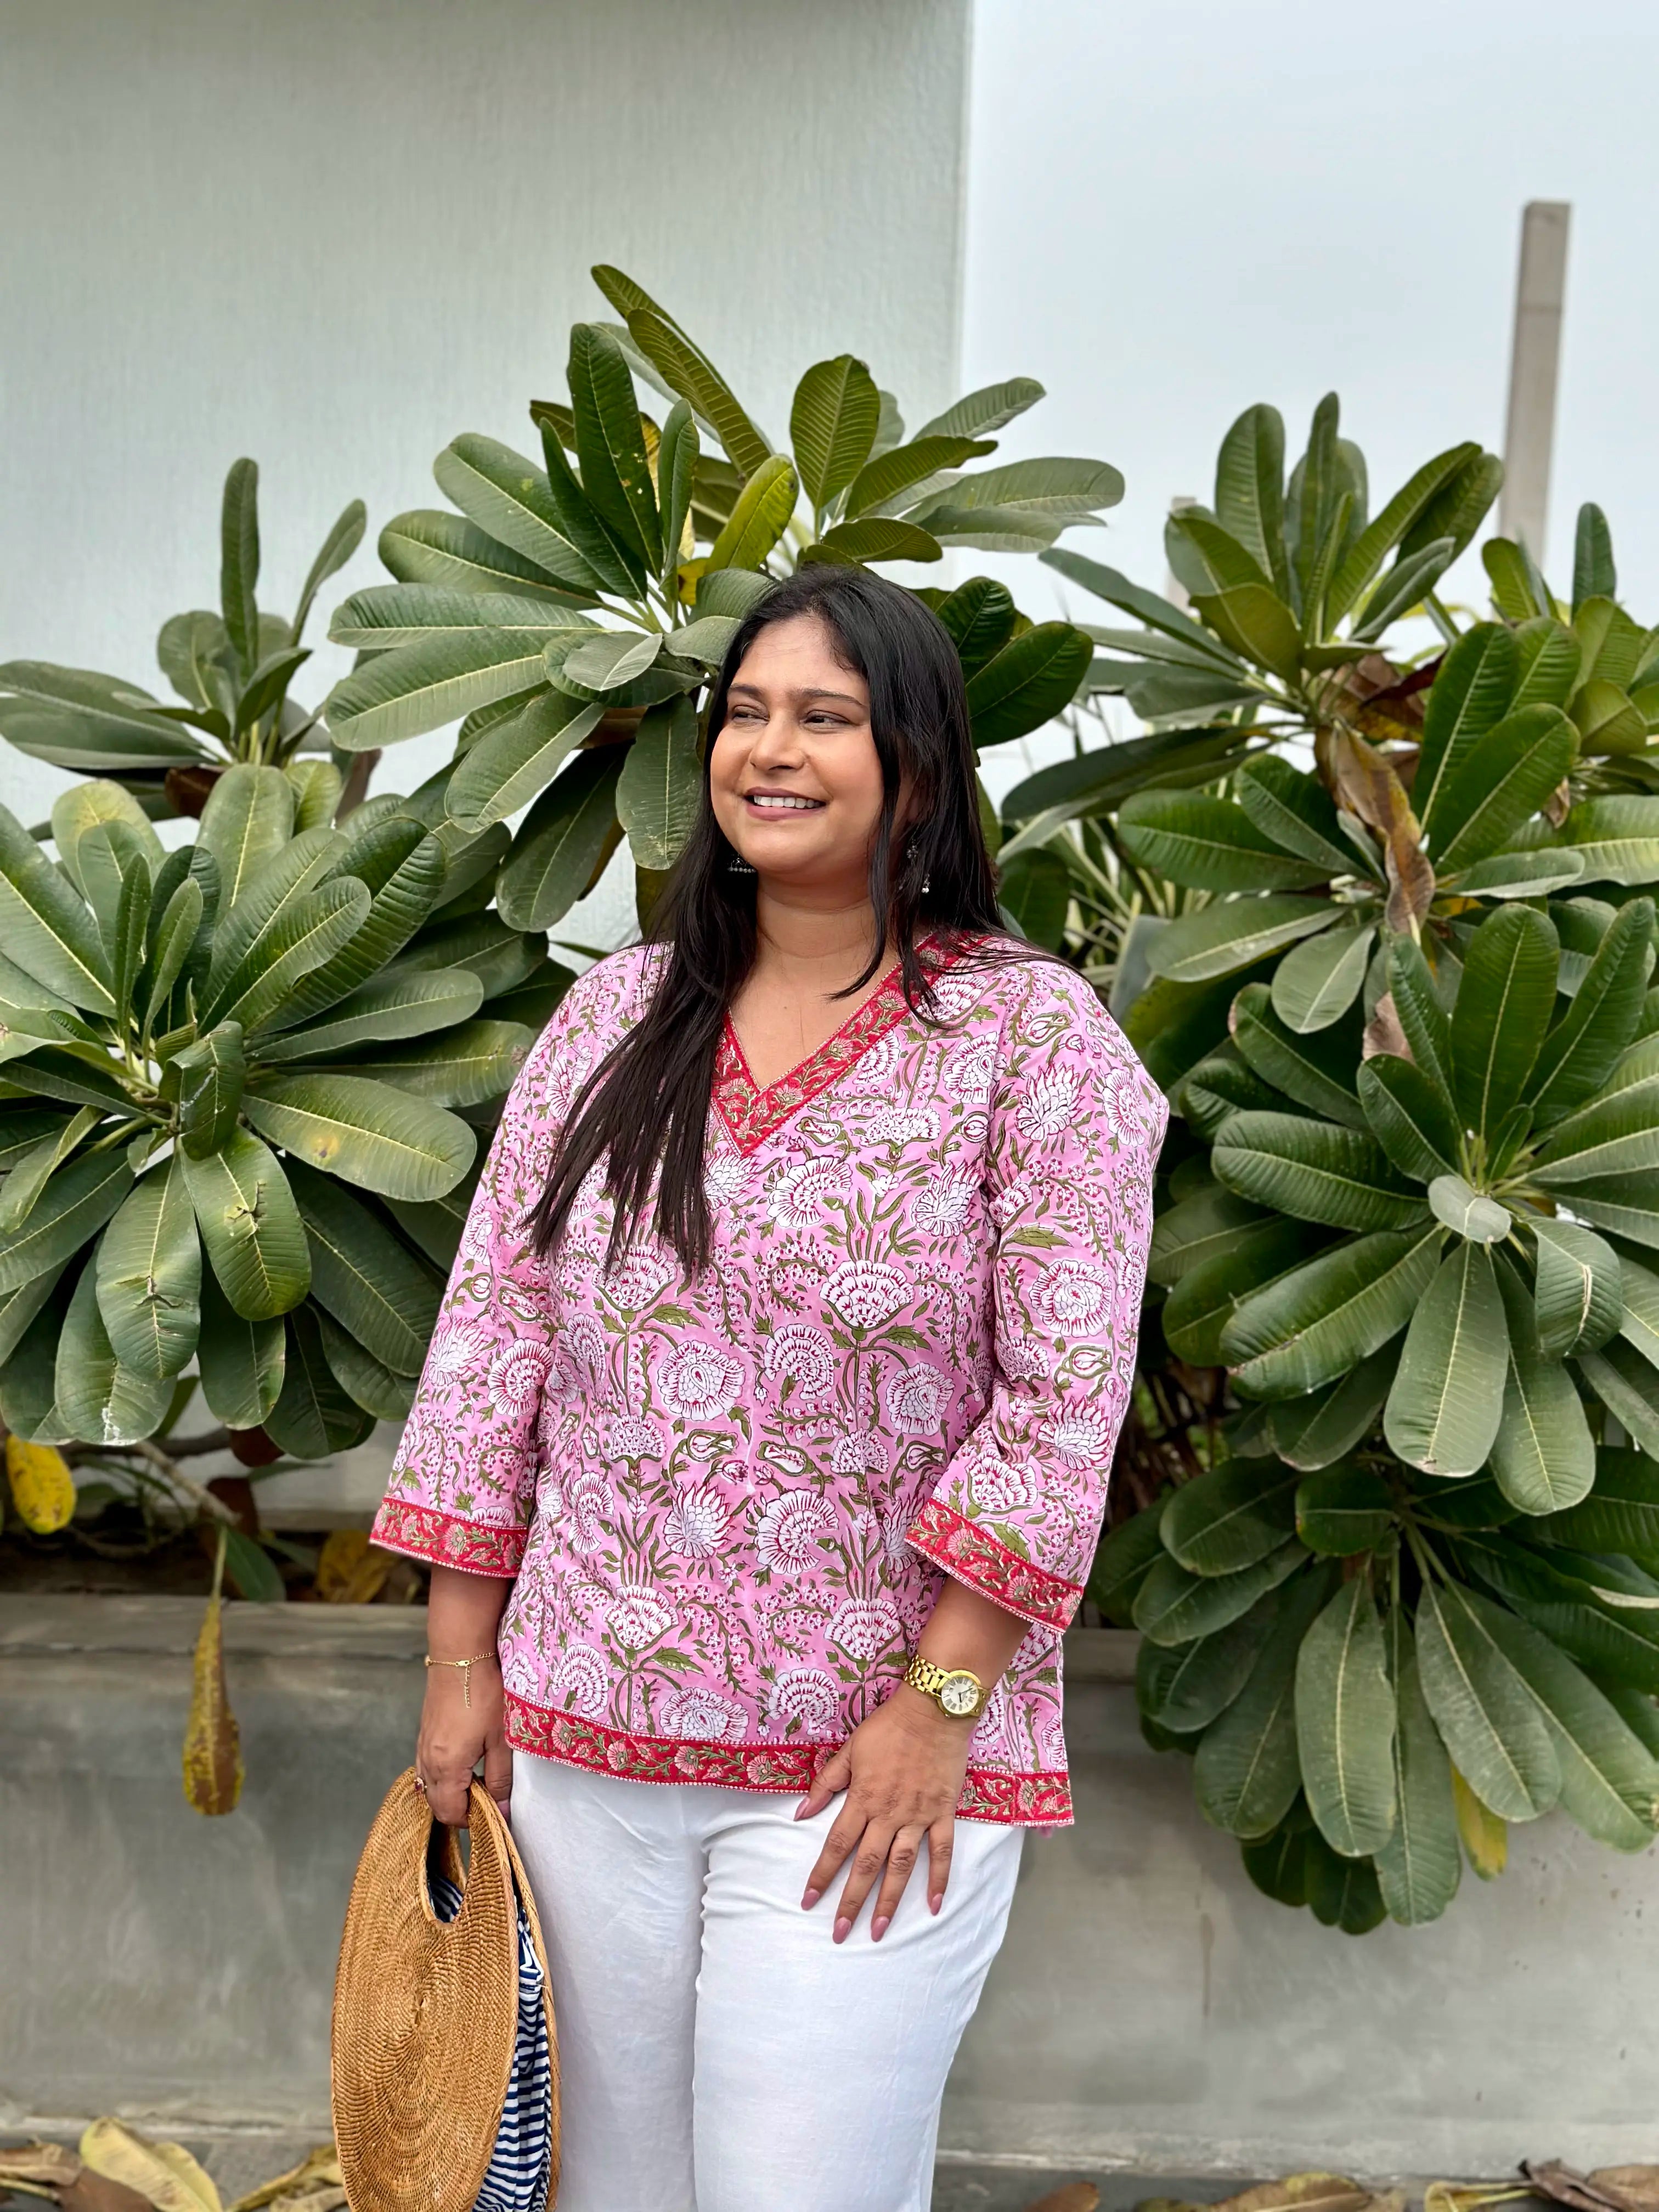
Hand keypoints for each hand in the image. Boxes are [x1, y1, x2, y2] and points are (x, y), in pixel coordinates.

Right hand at [416, 1657, 511, 1826]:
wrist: (460, 1655)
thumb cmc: (484, 1693)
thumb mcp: (501, 1738)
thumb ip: (501, 1777)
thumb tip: (503, 1809)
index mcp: (447, 1767)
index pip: (452, 1813)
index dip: (473, 1820)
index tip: (493, 1812)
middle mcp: (428, 1762)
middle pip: (437, 1805)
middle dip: (460, 1810)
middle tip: (487, 1798)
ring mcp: (422, 1747)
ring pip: (430, 1788)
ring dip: (450, 1793)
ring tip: (477, 1780)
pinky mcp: (423, 1735)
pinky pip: (426, 1769)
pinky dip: (442, 1777)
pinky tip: (463, 1764)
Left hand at [795, 1685, 971, 1941]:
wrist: (932, 1710)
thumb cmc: (888, 1727)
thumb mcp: (849, 1749)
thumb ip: (825, 1783)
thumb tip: (800, 1813)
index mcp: (862, 1798)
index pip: (837, 1844)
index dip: (821, 1874)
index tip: (808, 1900)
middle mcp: (888, 1813)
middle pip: (866, 1864)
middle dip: (851, 1901)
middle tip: (840, 1933)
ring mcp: (918, 1816)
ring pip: (901, 1866)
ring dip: (888, 1900)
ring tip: (878, 1930)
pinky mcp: (943, 1813)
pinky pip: (942, 1852)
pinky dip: (938, 1879)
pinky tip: (933, 1906)